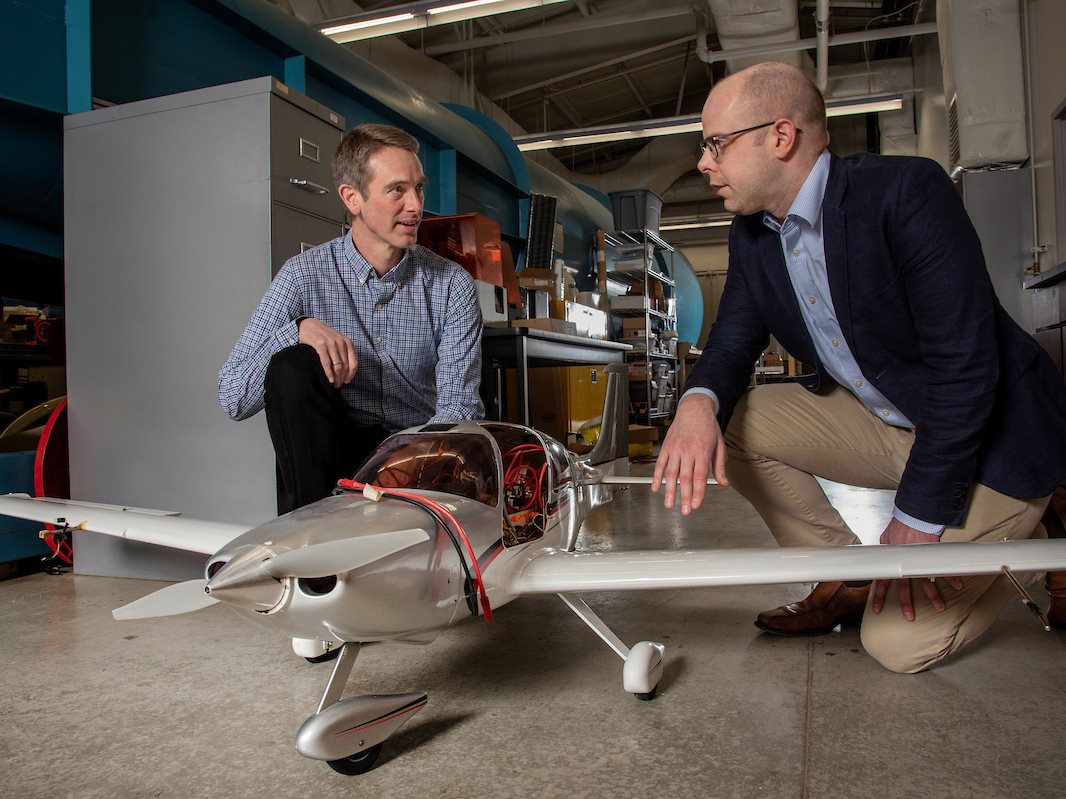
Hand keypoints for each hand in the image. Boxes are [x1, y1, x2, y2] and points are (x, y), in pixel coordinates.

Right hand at [297, 318, 356, 387]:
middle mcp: (340, 342)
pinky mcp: (320, 345)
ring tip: (334, 385)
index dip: (351, 374)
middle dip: (342, 378)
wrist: (309, 326)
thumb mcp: (337, 341)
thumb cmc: (324, 337)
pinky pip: (326, 362)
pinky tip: (329, 379)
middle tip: (338, 386)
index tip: (347, 381)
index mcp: (347, 342)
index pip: (353, 362)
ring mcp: (331, 343)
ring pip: (337, 366)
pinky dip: (328, 373)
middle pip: (345, 366)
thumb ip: (344, 352)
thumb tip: (348, 372)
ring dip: (336, 378)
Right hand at [652, 394, 727, 514]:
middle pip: (685, 478)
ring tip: (669, 504)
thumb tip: (723, 483)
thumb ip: (720, 466)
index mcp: (703, 451)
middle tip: (684, 511)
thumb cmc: (708, 426)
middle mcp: (688, 451)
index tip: (696, 505)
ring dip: (669, 490)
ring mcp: (675, 449)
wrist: (694, 408)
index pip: (700, 476)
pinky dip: (656, 477)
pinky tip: (655, 488)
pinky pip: (660, 464)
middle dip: (684, 496)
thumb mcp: (719, 445)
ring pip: (671, 473)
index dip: (697, 492)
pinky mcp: (667, 447)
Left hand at [871, 517, 962, 620]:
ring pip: (925, 583)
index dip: (879, 596)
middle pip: (904, 588)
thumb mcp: (885, 540)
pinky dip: (951, 578)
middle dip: (906, 604)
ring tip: (939, 607)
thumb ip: (884, 551)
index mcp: (891, 563)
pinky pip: (942, 570)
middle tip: (909, 616)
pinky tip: (957, 585)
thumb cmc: (898, 527)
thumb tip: (880, 554)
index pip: (881, 583)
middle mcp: (904, 565)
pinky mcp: (931, 557)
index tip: (877, 609)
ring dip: (933, 596)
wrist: (911, 517)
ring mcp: (918, 562)